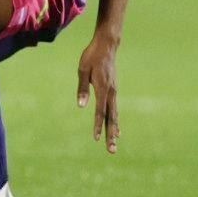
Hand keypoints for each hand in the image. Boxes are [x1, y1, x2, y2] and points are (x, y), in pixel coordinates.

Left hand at [76, 32, 120, 152]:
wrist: (107, 46)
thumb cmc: (91, 57)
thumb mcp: (82, 70)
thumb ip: (82, 89)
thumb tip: (81, 106)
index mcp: (103, 88)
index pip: (99, 111)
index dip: (97, 125)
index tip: (95, 138)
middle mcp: (111, 93)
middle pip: (111, 118)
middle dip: (110, 135)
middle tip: (111, 150)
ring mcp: (114, 92)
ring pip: (114, 115)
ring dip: (114, 131)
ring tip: (114, 145)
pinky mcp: (113, 91)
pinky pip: (115, 109)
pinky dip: (116, 121)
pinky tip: (117, 131)